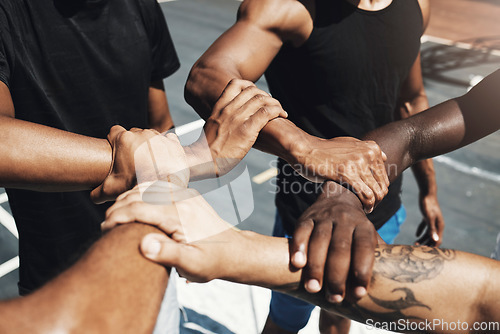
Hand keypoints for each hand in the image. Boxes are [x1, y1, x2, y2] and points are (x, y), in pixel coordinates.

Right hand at [91, 126, 188, 203]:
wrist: (164, 189)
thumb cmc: (137, 186)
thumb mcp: (111, 190)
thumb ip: (97, 192)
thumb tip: (93, 196)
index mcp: (124, 140)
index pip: (113, 131)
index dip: (113, 140)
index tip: (116, 150)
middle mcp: (142, 134)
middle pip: (132, 134)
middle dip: (132, 144)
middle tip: (133, 161)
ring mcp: (159, 137)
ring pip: (150, 136)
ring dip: (149, 145)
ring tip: (149, 162)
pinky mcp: (173, 143)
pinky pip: (168, 139)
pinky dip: (166, 147)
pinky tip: (164, 159)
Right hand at [103, 181, 240, 281]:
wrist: (235, 250)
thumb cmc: (213, 261)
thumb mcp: (192, 265)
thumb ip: (168, 254)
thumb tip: (143, 245)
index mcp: (179, 214)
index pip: (137, 207)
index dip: (116, 217)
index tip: (104, 230)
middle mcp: (182, 198)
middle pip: (138, 193)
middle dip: (118, 207)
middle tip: (106, 226)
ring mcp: (185, 193)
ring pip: (146, 186)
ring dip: (128, 198)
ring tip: (116, 217)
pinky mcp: (187, 194)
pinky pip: (158, 186)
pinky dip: (141, 193)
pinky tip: (134, 205)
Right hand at [186, 79, 287, 178]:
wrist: (204, 160)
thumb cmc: (208, 148)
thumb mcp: (212, 126)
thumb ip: (222, 119)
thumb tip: (228, 120)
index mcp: (219, 107)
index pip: (236, 84)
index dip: (251, 86)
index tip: (257, 94)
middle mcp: (229, 110)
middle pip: (253, 91)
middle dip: (266, 95)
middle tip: (272, 104)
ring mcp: (237, 119)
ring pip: (262, 100)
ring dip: (275, 103)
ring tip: (280, 110)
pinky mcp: (247, 130)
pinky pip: (266, 113)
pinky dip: (277, 111)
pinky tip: (281, 115)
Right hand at [289, 135, 388, 212]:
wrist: (305, 149)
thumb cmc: (324, 150)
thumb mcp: (349, 144)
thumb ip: (366, 150)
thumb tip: (384, 157)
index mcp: (371, 148)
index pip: (384, 177)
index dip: (379, 191)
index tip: (370, 200)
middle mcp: (368, 154)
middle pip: (382, 186)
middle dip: (377, 200)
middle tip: (368, 207)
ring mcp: (358, 163)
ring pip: (376, 192)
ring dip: (372, 205)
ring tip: (365, 209)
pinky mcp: (347, 173)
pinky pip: (366, 195)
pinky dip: (367, 205)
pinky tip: (362, 209)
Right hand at [291, 181, 377, 302]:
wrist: (338, 198)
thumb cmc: (356, 232)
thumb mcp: (370, 238)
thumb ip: (379, 257)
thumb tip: (390, 284)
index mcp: (364, 227)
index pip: (365, 247)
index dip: (362, 270)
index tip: (359, 293)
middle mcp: (345, 220)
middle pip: (341, 247)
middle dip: (337, 274)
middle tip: (334, 297)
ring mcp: (324, 217)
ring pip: (320, 240)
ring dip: (315, 265)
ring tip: (313, 288)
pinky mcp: (306, 217)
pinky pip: (301, 231)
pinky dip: (298, 247)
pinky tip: (297, 264)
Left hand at [415, 193, 444, 245]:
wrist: (427, 193)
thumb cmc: (428, 205)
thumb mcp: (428, 217)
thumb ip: (432, 229)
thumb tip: (435, 240)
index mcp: (439, 226)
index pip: (438, 240)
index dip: (431, 247)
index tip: (423, 252)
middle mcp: (437, 224)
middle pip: (433, 238)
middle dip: (426, 244)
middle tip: (417, 250)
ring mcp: (433, 220)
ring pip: (429, 233)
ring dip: (423, 239)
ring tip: (414, 244)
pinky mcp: (427, 217)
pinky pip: (425, 227)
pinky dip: (421, 231)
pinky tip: (416, 235)